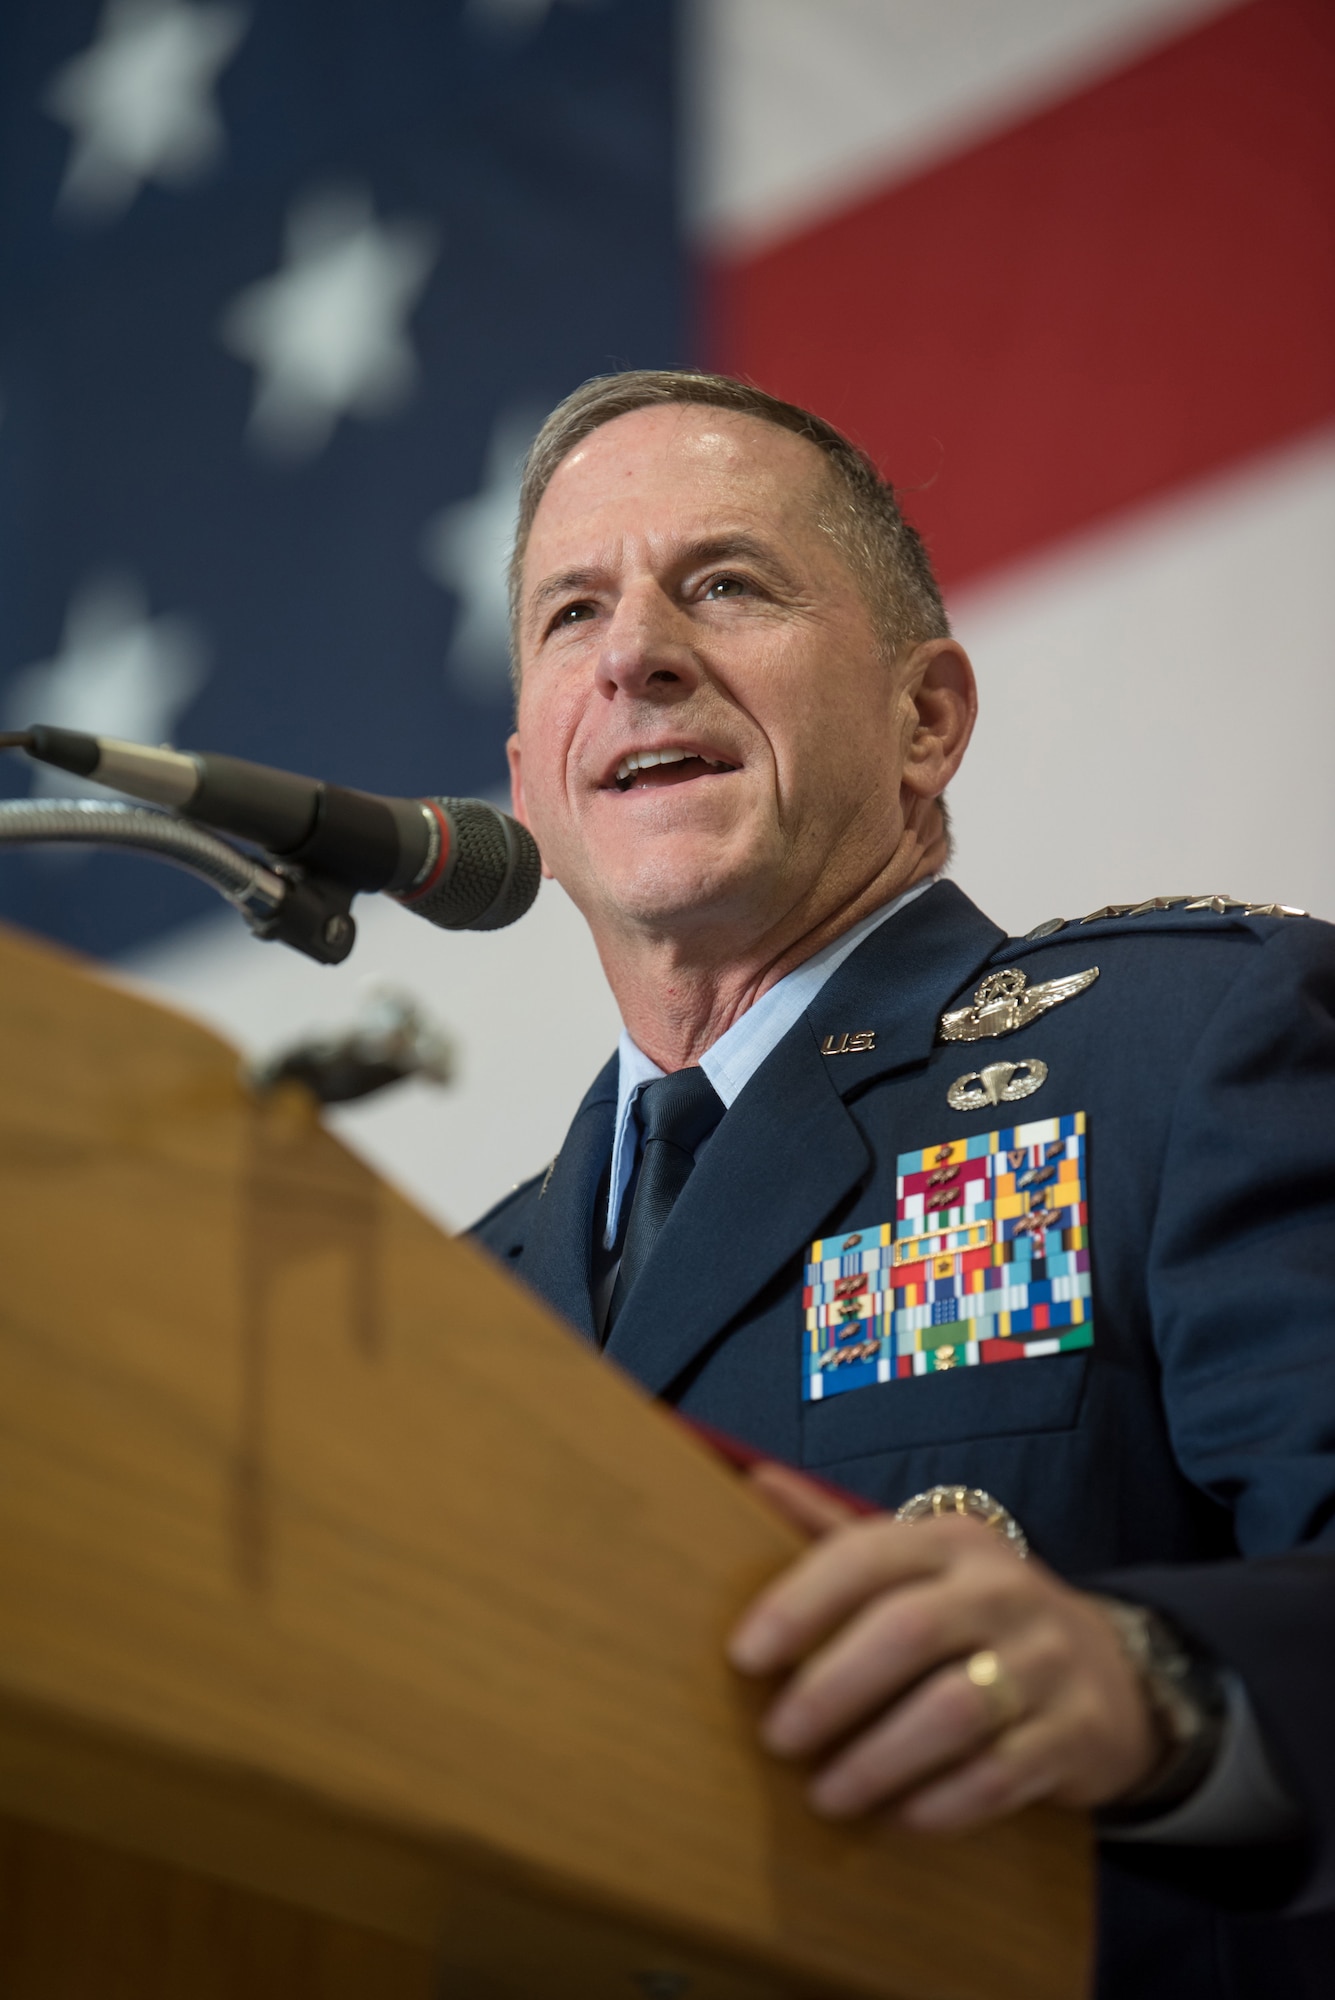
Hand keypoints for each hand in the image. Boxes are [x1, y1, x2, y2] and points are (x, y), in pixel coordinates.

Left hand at [728, 1462, 1160, 1831]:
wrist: (1112, 1671)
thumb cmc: (978, 1615)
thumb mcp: (919, 1561)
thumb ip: (836, 1529)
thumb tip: (753, 1478)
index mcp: (950, 1542)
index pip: (865, 1556)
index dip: (799, 1604)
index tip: (744, 1656)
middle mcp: (1002, 1591)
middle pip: (907, 1632)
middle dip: (831, 1689)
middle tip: (776, 1737)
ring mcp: (1046, 1661)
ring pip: (954, 1711)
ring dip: (877, 1760)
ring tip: (824, 1794)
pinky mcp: (1075, 1733)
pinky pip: (1000, 1775)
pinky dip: (939, 1804)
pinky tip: (894, 1819)